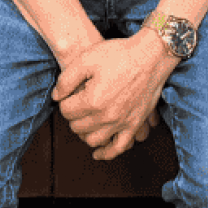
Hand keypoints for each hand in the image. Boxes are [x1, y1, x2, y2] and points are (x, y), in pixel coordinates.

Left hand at [54, 30, 174, 158]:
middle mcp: (106, 116)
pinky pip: (118, 148)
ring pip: (93, 140)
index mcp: (92, 100)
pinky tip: (98, 152)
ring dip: (85, 132)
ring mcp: (121, 123)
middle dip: (73, 116)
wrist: (151, 56)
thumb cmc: (119, 54)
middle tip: (77, 104)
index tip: (70, 93)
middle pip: (77, 127)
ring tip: (85, 120)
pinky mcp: (134, 125)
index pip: (66, 111)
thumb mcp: (87, 59)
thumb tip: (56, 97)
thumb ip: (66, 79)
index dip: (64, 101)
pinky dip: (106, 153)